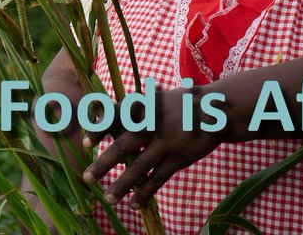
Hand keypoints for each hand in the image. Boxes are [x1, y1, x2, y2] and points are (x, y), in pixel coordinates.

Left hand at [81, 85, 223, 208]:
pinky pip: (158, 178)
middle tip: (87, 178)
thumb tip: (102, 117)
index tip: (84, 144)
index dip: (99, 129)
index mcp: (146, 106)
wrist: (218, 111)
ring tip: (108, 199)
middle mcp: (155, 124)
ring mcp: (168, 142)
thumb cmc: (179, 105)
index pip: (117, 116)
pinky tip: (133, 204)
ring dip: (122, 185)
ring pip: (140, 167)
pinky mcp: (180, 159)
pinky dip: (145, 192)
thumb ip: (134, 109)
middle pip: (125, 145)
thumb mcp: (157, 99)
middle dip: (104, 163)